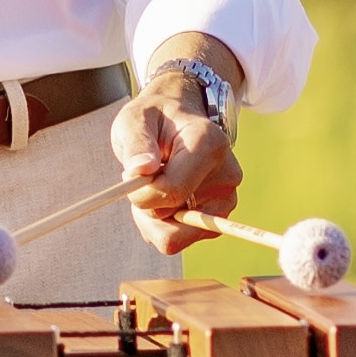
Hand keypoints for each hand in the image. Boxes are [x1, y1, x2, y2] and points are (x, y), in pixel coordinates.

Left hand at [109, 74, 240, 254]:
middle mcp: (227, 176)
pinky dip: (163, 224)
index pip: (171, 191)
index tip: (128, 176)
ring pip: (176, 237)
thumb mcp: (135, 119)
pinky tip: (163, 196)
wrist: (178, 120)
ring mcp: (226, 199)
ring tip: (154, 185)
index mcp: (209, 145)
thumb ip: (136, 143)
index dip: (140, 193)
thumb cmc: (155, 118)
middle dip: (146, 208)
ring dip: (153, 218)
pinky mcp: (219, 216)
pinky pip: (181, 238)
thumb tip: (141, 170)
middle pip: (175, 222)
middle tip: (143, 180)